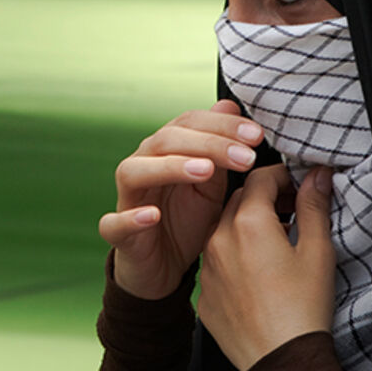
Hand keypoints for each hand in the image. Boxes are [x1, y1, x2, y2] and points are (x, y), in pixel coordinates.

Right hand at [98, 100, 262, 299]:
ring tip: (205, 171)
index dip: (222, 125)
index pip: (189, 123)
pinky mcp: (117, 232)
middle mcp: (142, 165)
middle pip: (165, 140)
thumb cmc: (187, 220)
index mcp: (165, 150)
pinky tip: (153, 215)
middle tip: (245, 157)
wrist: (164, 266)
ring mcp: (127, 198)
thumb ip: (219, 148)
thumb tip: (229, 104)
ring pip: (135, 171)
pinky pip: (114, 221)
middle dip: (209, 144)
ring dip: (170, 167)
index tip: (257, 136)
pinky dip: (132, 217)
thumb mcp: (212, 185)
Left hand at [198, 164, 334, 370]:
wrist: (280, 362)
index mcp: (248, 224)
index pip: (260, 178)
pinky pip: (216, 263)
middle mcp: (218, 240)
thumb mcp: (317, 251)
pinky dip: (235, 257)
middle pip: (239, 201)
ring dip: (247, 227)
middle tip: (293, 209)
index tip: (299, 184)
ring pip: (224, 231)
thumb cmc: (303, 307)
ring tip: (277, 241)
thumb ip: (314, 207)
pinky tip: (258, 273)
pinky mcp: (204, 293)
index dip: (282, 176)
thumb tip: (317, 175)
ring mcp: (207, 268)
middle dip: (265, 198)